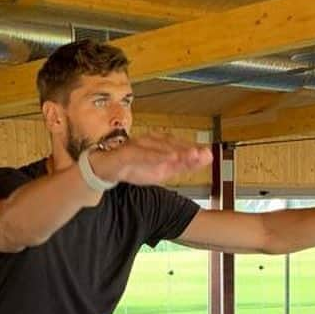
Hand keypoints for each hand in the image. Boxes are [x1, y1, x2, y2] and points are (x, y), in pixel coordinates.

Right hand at [90, 132, 212, 185]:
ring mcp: (138, 145)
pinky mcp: (126, 152)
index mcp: (159, 145)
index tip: (208, 155)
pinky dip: (155, 156)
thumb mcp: (161, 172)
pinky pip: (141, 154)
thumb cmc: (133, 168)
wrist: (106, 169)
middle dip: (187, 149)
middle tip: (202, 154)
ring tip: (188, 156)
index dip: (193, 150)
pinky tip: (166, 160)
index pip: (179, 146)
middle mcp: (150, 141)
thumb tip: (203, 158)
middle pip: (171, 144)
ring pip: (158, 147)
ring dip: (173, 151)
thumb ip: (180, 166)